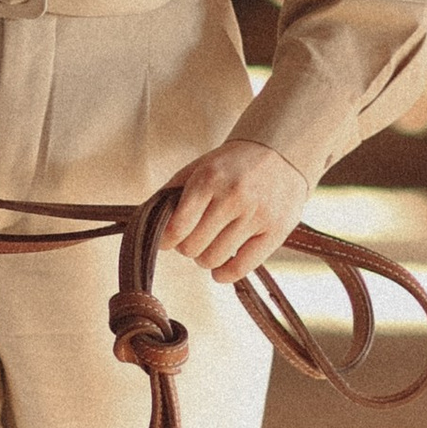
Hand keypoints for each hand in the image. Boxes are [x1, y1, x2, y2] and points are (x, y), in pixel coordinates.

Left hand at [156, 135, 308, 284]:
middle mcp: (232, 197)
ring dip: (205, 259)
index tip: (169, 240)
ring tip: (209, 247)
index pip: (177, 227)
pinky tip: (220, 269)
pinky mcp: (276, 231)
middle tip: (194, 239)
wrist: (280, 153)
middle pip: (193, 247)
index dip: (167, 240)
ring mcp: (256, 215)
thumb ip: (171, 192)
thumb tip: (146, 221)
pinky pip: (241, 268)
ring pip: (214, 259)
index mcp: (208, 179)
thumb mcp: (199, 167)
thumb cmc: (232, 165)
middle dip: (187, 247)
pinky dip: (224, 274)